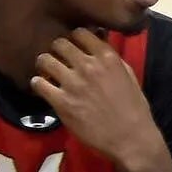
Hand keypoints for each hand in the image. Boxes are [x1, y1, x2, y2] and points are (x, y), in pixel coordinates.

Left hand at [32, 29, 166, 170]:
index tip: (73, 45)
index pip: (81, 33)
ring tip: (47, 71)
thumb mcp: (128, 75)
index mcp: (107, 57)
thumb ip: (112, 58)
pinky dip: (38, 83)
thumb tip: (100, 42)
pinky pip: (39, 84)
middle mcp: (88, 66)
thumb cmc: (134, 107)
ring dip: (44, 64)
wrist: (130, 138)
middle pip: (60, 43)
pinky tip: (42, 87)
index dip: (75, 38)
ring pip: (45, 60)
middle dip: (57, 49)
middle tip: (58, 58)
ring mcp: (72, 84)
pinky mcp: (61, 102)